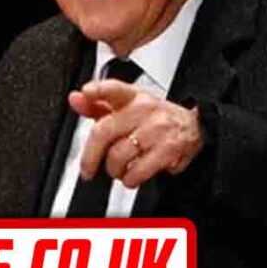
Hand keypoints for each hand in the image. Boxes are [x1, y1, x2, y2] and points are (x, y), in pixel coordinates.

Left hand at [70, 79, 203, 186]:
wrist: (191, 127)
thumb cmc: (152, 118)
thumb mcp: (126, 107)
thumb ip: (97, 105)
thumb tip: (75, 99)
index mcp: (131, 96)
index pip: (114, 88)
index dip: (99, 90)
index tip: (86, 92)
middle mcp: (144, 109)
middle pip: (105, 131)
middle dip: (90, 157)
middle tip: (88, 169)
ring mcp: (157, 128)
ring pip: (118, 155)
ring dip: (114, 170)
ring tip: (118, 170)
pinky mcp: (168, 149)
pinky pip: (138, 171)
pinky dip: (131, 179)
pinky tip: (133, 176)